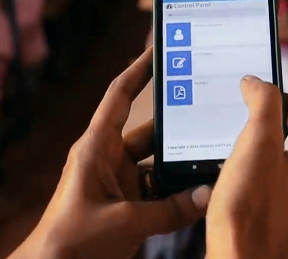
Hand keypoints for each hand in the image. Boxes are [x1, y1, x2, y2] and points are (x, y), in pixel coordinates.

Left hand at [9, 50, 208, 258]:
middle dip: (178, 123)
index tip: (160, 49)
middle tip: (210, 107)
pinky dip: (178, 191)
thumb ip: (170, 210)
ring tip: (215, 151)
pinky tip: (202, 190)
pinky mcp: (125, 205)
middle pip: (149, 130)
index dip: (139, 70)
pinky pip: (158, 190)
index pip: (120, 96)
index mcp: (96, 147)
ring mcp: (117, 182)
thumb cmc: (72, 242)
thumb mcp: (125, 224)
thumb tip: (209, 194)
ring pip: (158, 163)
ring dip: (181, 162)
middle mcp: (108, 159)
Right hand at [206, 77, 287, 258]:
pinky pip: (272, 184)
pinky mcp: (285, 217)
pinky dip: (255, 174)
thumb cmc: (249, 203)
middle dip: (263, 121)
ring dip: (257, 149)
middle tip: (234, 118)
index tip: (244, 93)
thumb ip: (262, 103)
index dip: (270, 94)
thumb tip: (257, 81)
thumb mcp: (256, 141)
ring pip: (280, 159)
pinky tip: (233, 180)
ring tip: (229, 148)